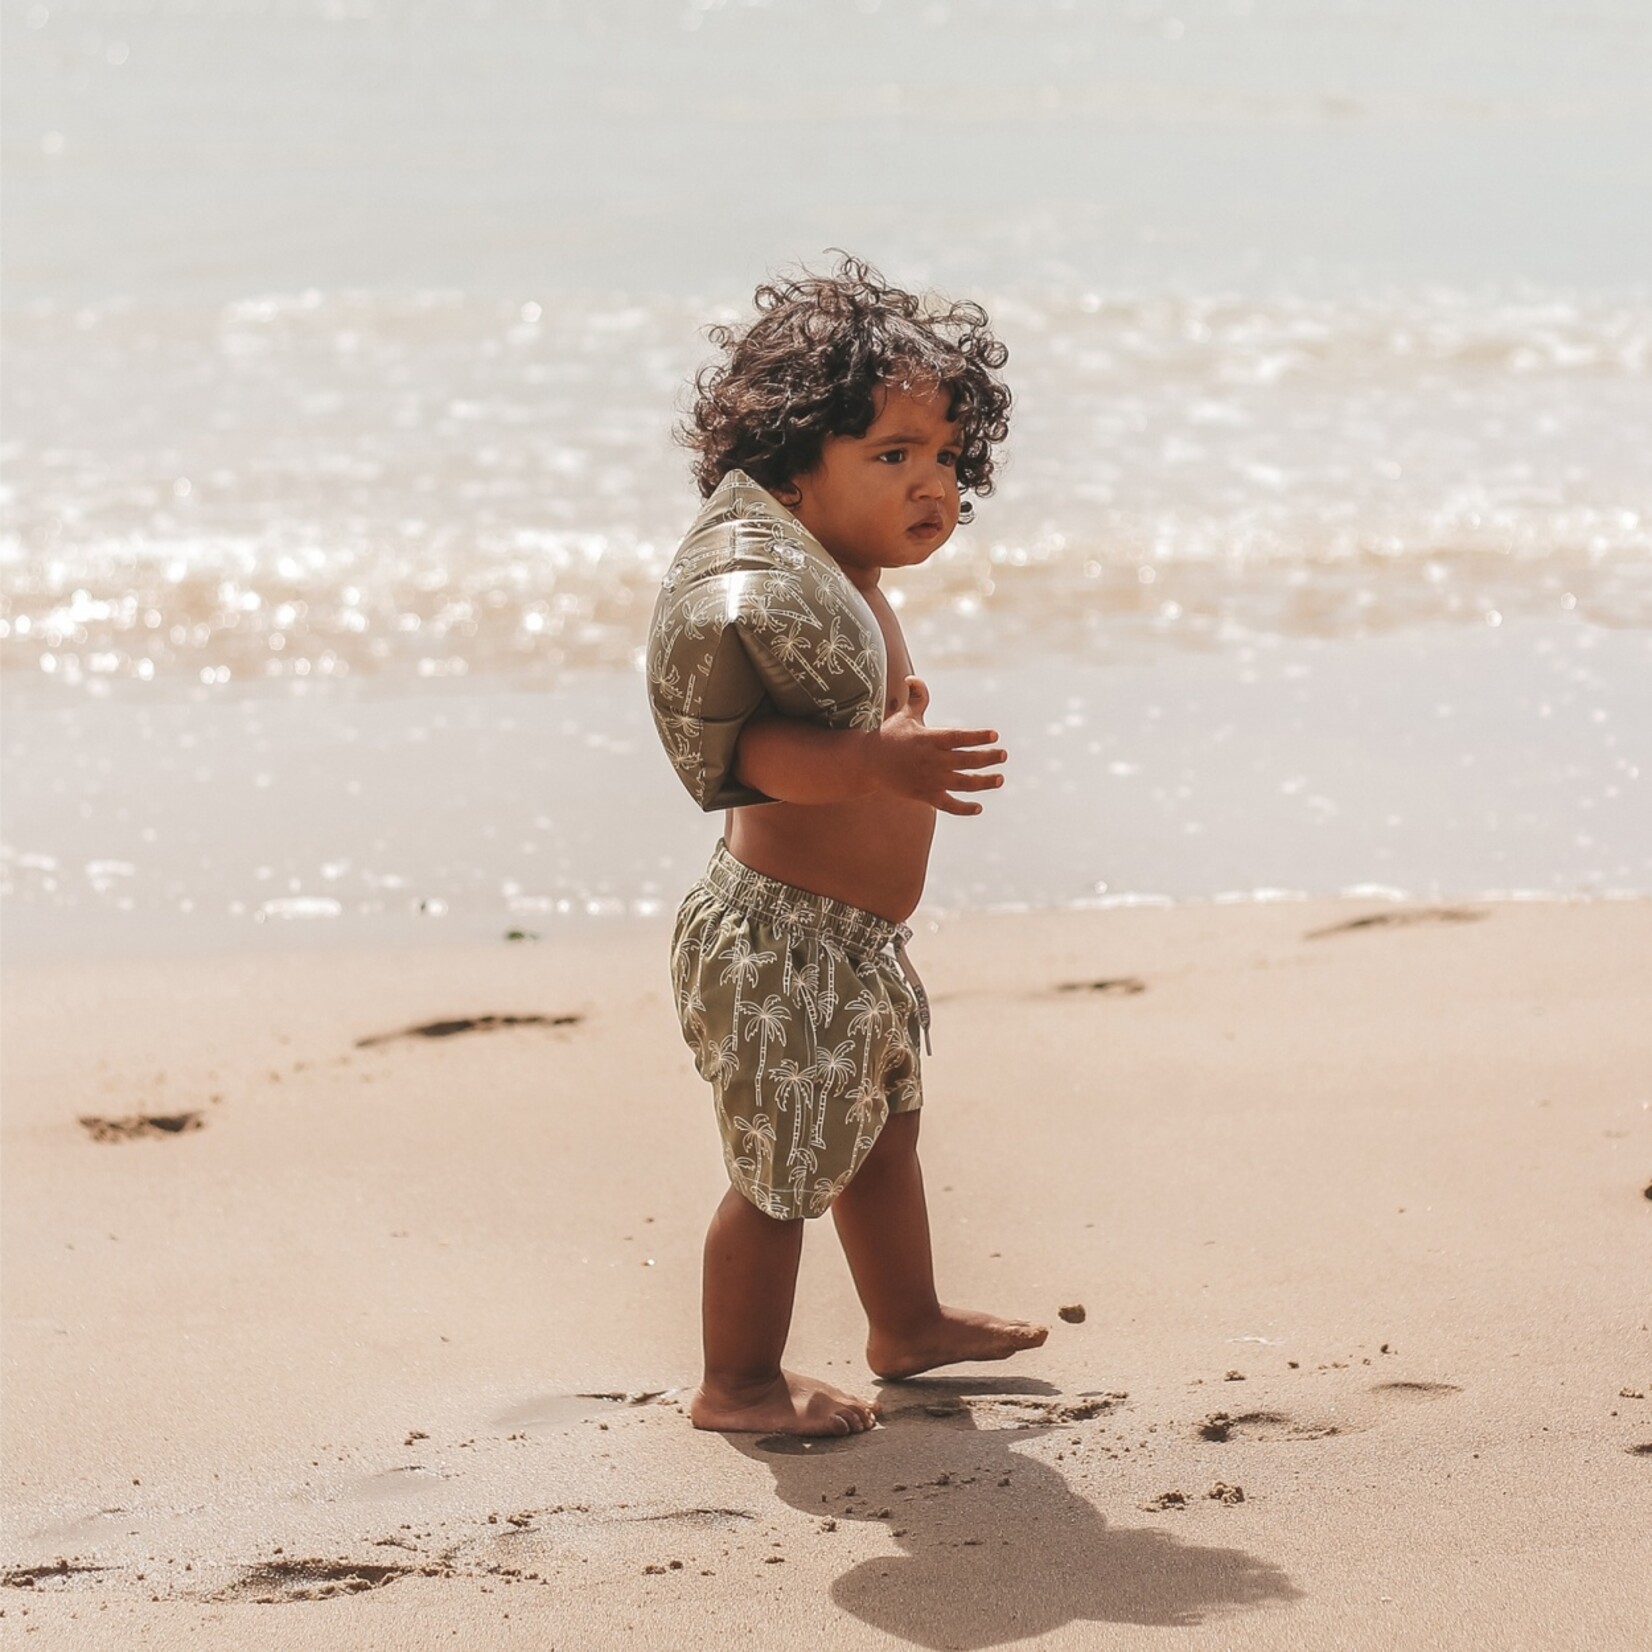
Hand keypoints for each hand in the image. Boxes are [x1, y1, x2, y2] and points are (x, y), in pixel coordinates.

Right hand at [866, 677, 1006, 815]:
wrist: (869, 763)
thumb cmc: (891, 736)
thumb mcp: (905, 715)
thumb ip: (917, 697)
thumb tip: (913, 678)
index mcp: (929, 739)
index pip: (958, 737)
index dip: (978, 737)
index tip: (995, 735)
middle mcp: (932, 760)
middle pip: (966, 760)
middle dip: (988, 758)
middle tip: (1003, 755)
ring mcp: (930, 779)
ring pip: (963, 784)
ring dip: (984, 783)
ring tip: (1000, 779)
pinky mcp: (925, 794)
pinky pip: (948, 805)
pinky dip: (963, 809)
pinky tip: (978, 808)